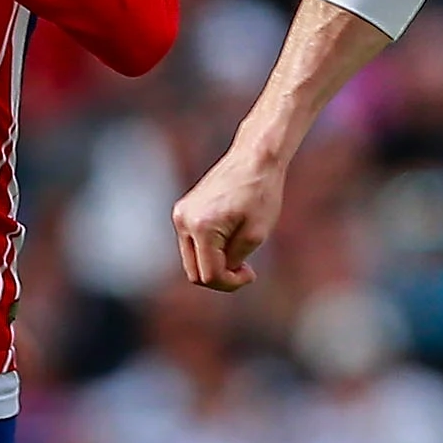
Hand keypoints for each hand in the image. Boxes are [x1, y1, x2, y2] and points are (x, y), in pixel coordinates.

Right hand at [173, 145, 289, 292]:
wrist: (255, 158)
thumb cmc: (261, 193)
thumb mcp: (256, 234)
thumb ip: (235, 260)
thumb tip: (221, 273)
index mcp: (202, 227)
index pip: (209, 275)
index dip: (231, 283)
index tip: (251, 273)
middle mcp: (184, 221)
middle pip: (194, 272)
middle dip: (220, 277)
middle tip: (246, 269)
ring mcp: (181, 215)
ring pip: (192, 259)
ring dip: (214, 263)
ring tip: (241, 253)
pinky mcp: (184, 210)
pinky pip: (193, 243)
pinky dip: (210, 249)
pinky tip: (231, 239)